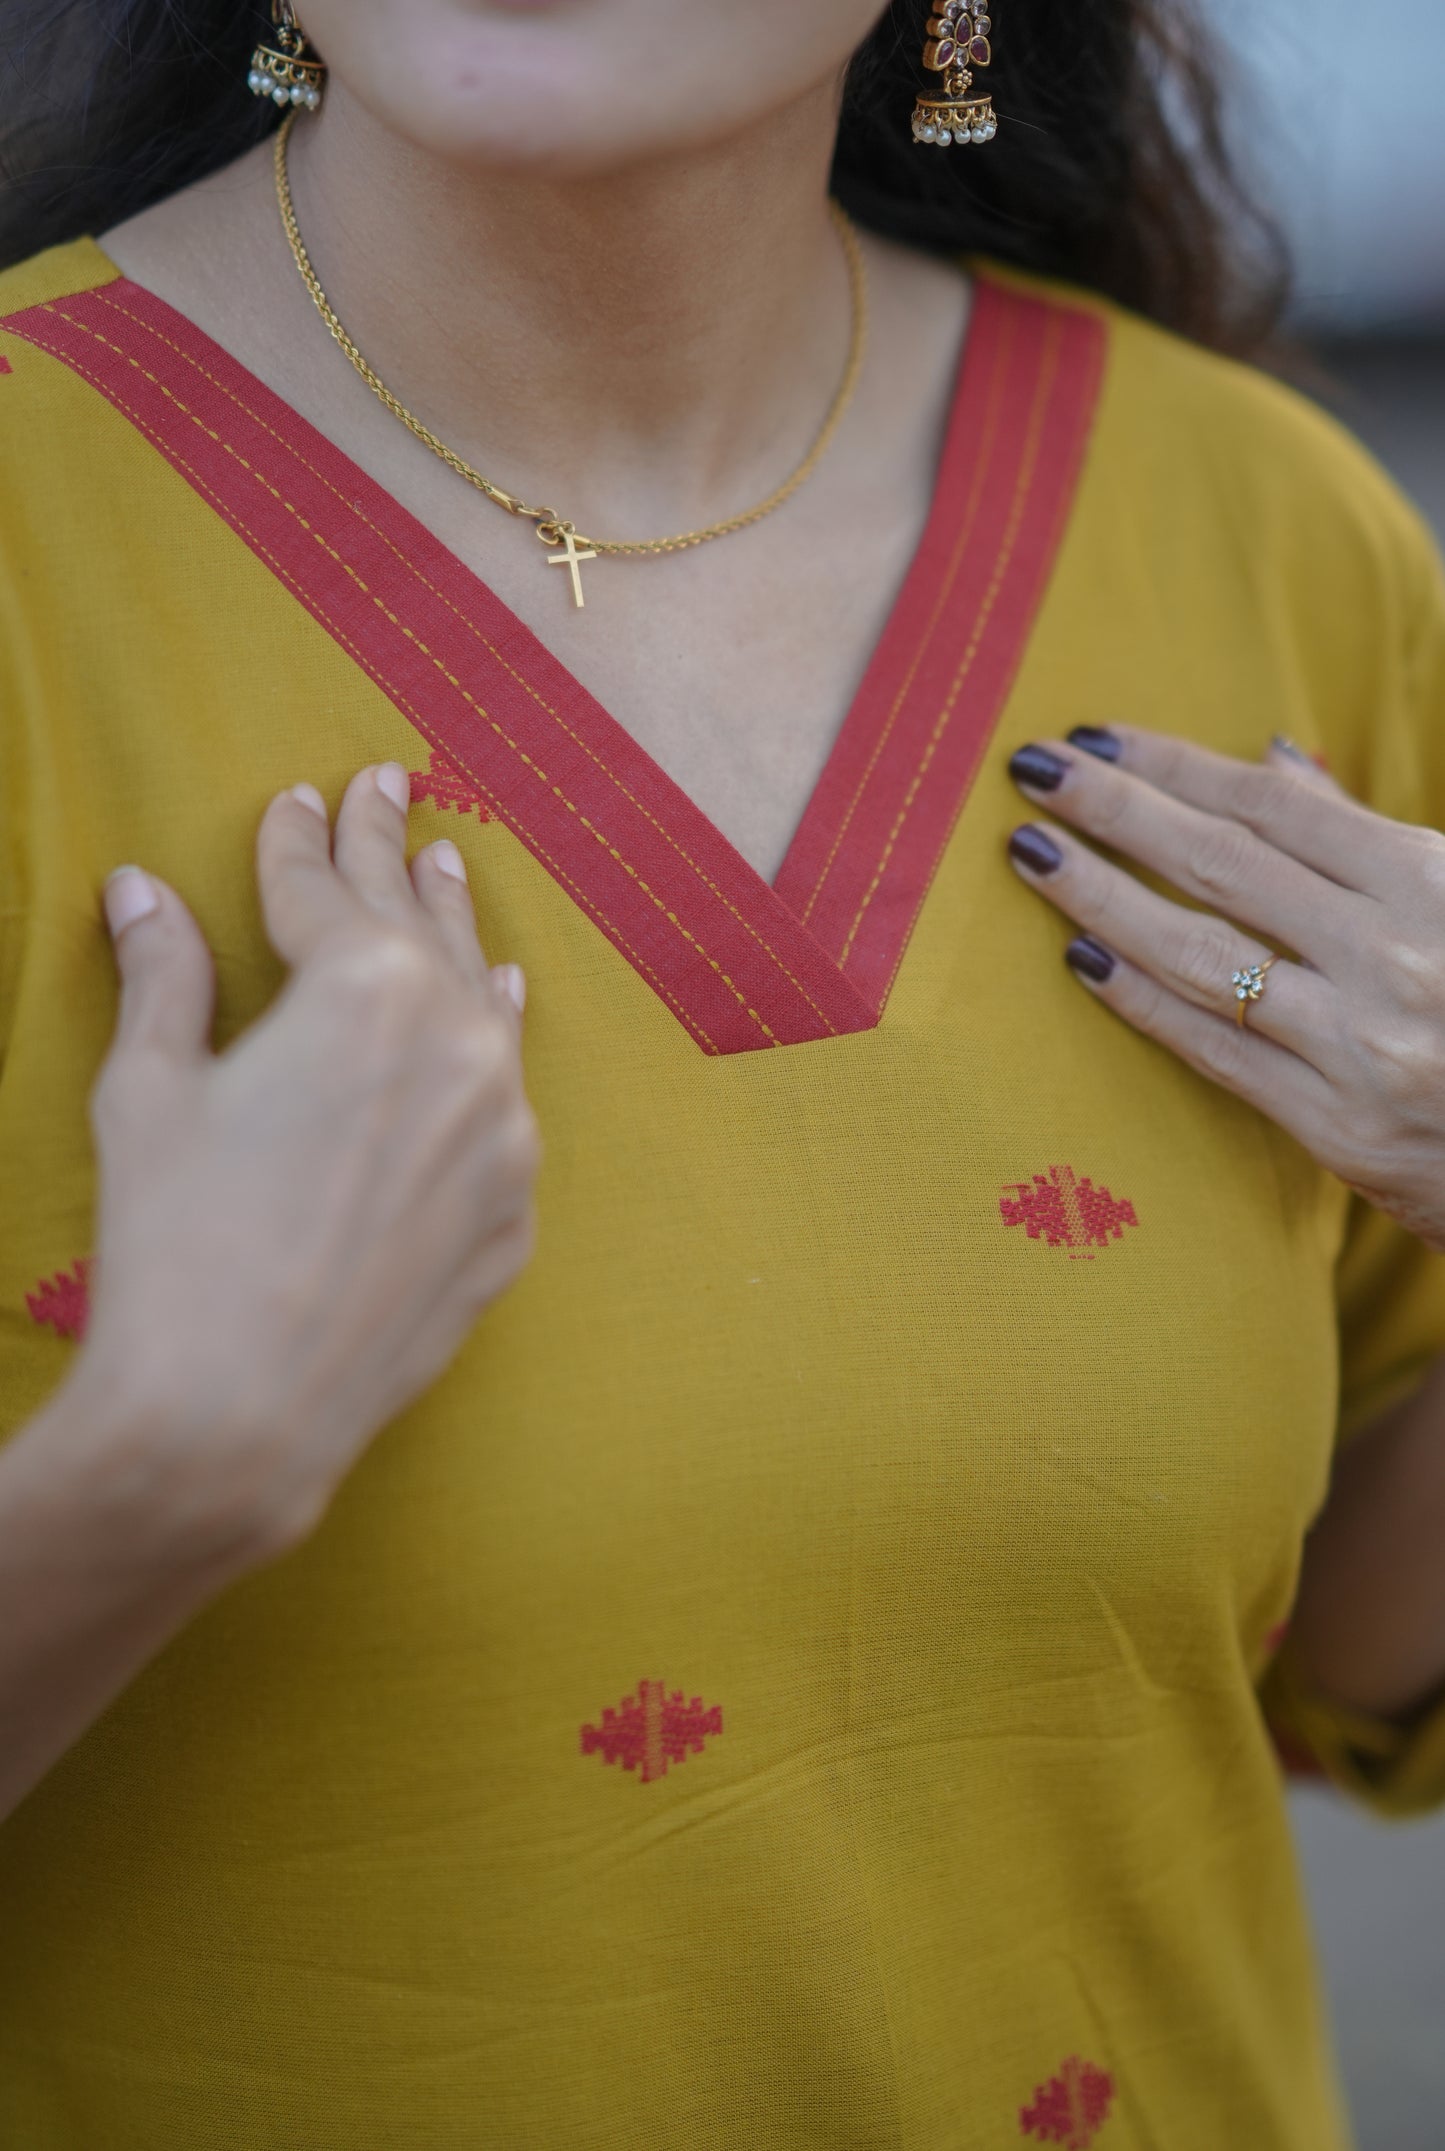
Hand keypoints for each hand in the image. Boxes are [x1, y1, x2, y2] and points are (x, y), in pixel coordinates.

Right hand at [69, 763, 539, 1566]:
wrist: (241, 1414)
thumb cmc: (176, 1245)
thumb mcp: (151, 1093)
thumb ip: (165, 979)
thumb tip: (139, 891)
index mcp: (366, 992)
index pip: (323, 892)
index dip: (299, 842)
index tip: (295, 800)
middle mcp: (459, 1044)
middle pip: (416, 926)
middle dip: (389, 854)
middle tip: (386, 788)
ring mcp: (502, 1131)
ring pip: (483, 1004)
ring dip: (457, 934)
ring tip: (448, 871)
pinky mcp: (512, 1209)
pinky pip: (508, 1101)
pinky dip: (496, 1044)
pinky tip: (500, 1007)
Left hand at [1005, 726, 1444, 1249]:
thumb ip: (1364, 837)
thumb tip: (1271, 761)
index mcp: (1433, 881)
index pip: (1272, 806)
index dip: (1176, 765)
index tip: (1097, 738)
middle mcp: (1398, 955)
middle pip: (1222, 864)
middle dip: (1116, 809)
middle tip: (1031, 770)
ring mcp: (1364, 1045)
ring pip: (1201, 953)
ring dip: (1102, 896)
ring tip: (1031, 853)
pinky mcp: (1340, 1129)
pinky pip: (1215, 1048)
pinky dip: (1141, 999)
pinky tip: (1080, 957)